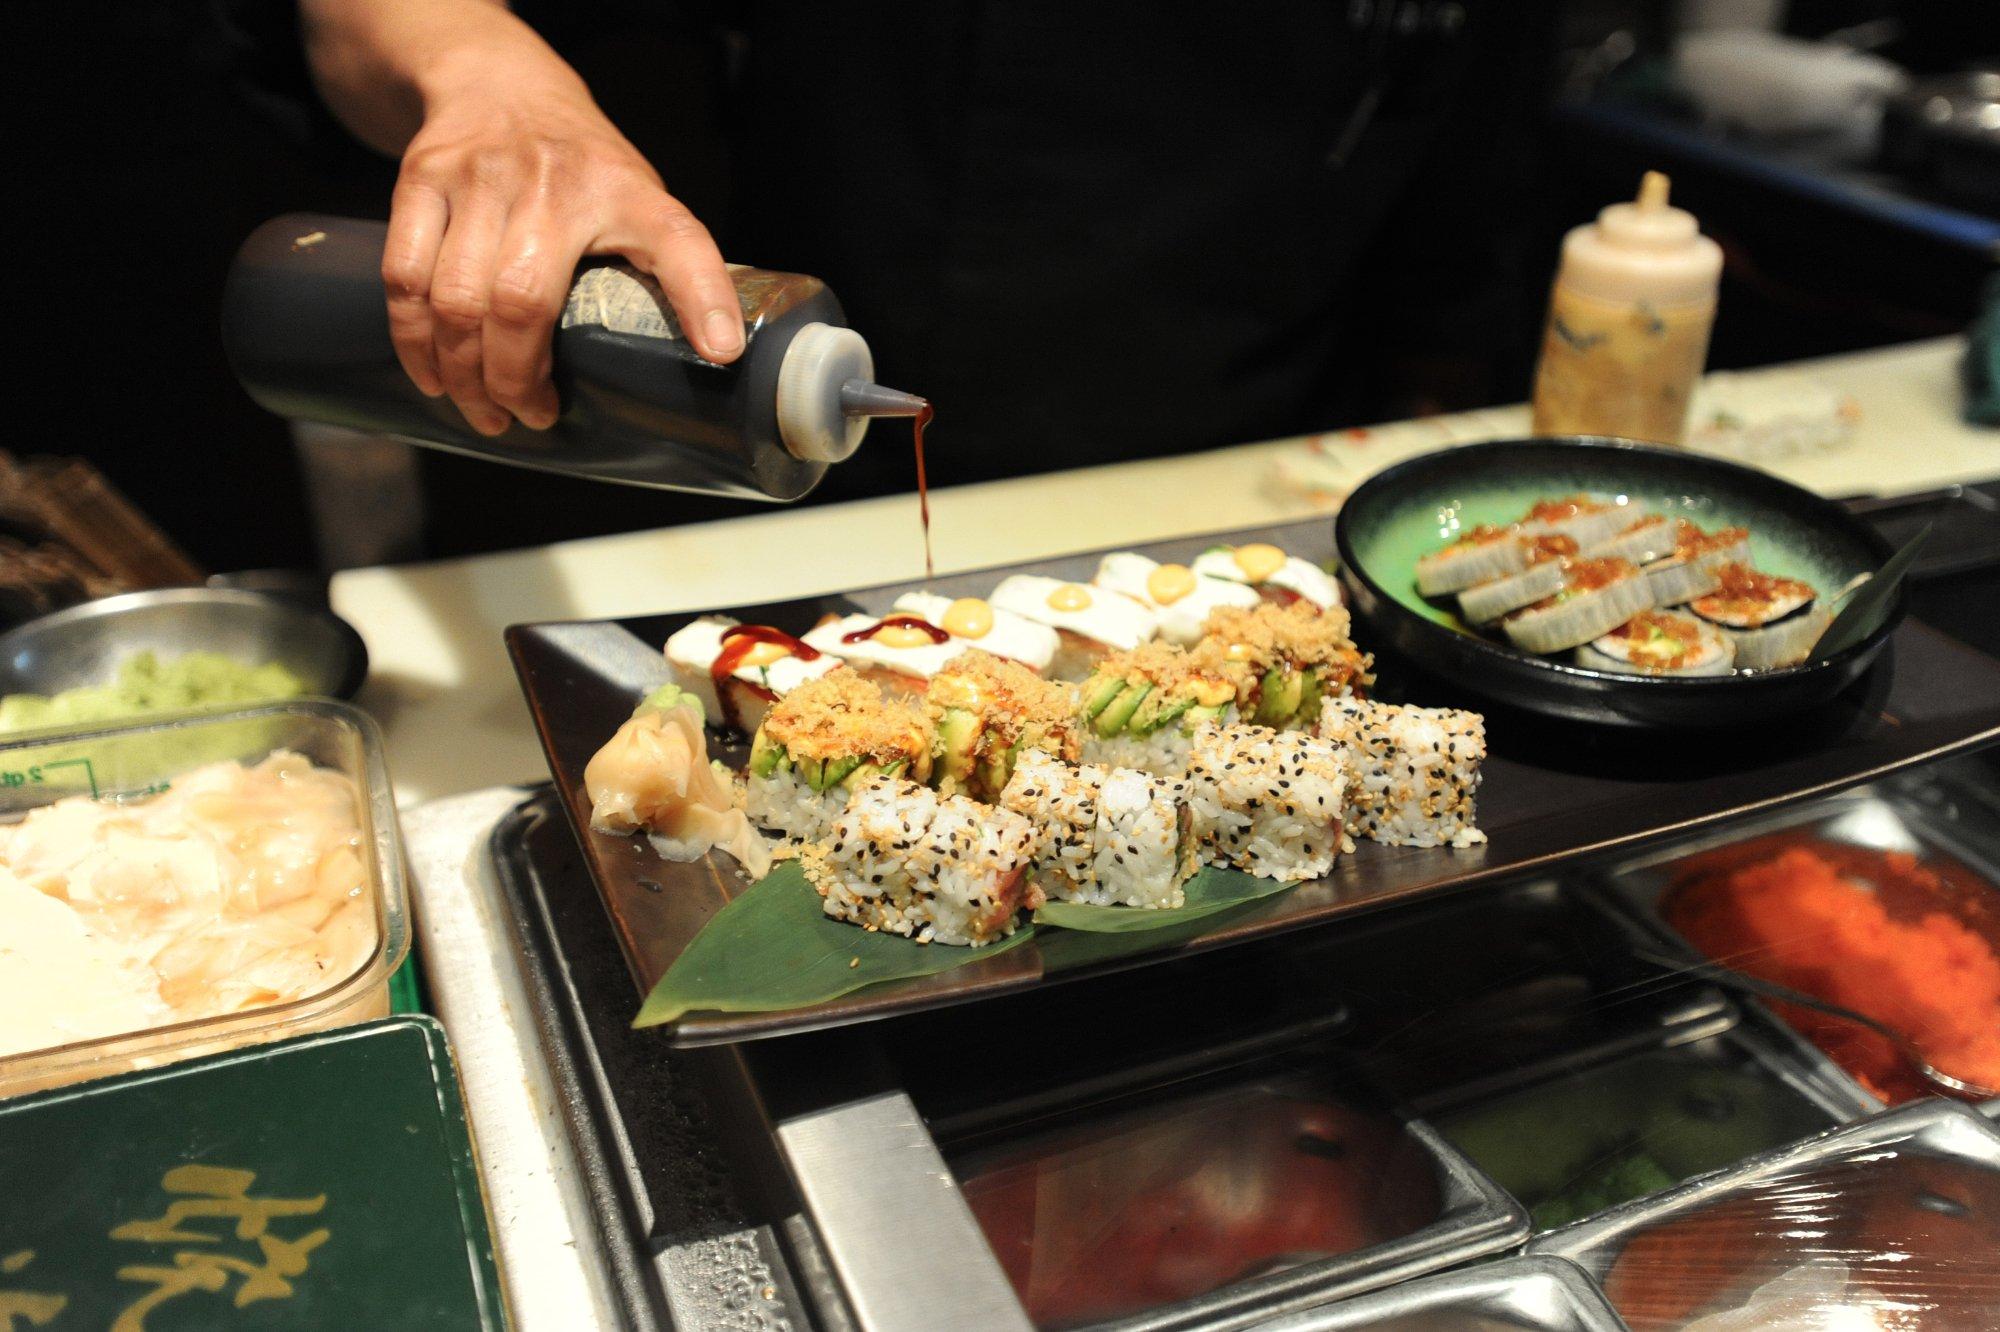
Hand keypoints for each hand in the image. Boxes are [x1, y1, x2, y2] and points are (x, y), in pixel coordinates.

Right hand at [381, 47, 741, 434]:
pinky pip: (404, 278)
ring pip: (458, 301)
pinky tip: (434, 378)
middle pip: (523, 304)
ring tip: (486, 413)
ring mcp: (481, 177)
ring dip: (466, 375)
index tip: (720, 352)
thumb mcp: (636, 196)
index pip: (679, 241)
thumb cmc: (580, 167)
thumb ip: (659, 264)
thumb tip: (698, 359)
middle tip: (530, 418)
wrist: (497, 81)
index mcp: (629, 193)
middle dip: (518, 380)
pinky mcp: (422, 179)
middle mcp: (556, 182)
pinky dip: (414, 342)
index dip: (704, 299)